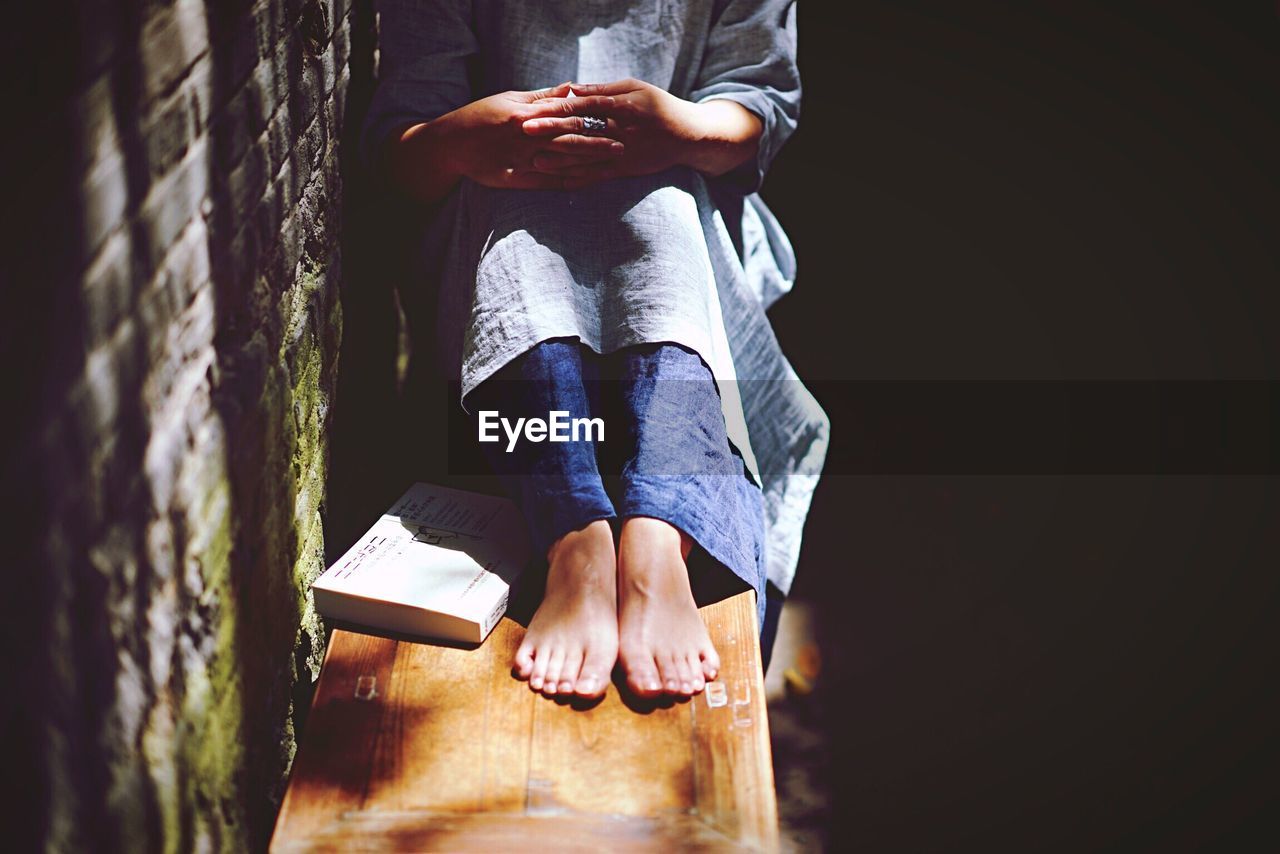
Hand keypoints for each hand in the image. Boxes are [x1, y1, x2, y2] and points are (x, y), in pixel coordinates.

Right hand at [389, 82, 622, 198]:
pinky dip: (567, 182)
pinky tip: (586, 183)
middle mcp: (525, 135)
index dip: (591, 115)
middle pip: (568, 139)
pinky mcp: (514, 179)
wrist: (450, 144)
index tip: (613, 117)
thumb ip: (542, 97)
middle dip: (597, 142)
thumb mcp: (509, 99)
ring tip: (612, 165)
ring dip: (588, 164)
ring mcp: (520, 159)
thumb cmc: (480, 116)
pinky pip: (546, 182)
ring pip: (561, 162)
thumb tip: (571, 88)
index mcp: (526, 113)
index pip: (565, 112)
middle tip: (622, 145)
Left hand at [519, 78, 762, 188]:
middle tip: (523, 130)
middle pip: (579, 130)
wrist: (689, 136)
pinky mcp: (624, 170)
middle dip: (549, 131)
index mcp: (622, 106)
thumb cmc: (660, 106)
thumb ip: (603, 90)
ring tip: (533, 161)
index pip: (583, 106)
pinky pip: (597, 176)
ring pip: (585, 157)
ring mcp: (622, 153)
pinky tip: (558, 181)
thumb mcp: (636, 88)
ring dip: (558, 159)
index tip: (534, 107)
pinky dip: (578, 179)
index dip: (556, 107)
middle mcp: (620, 131)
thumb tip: (572, 89)